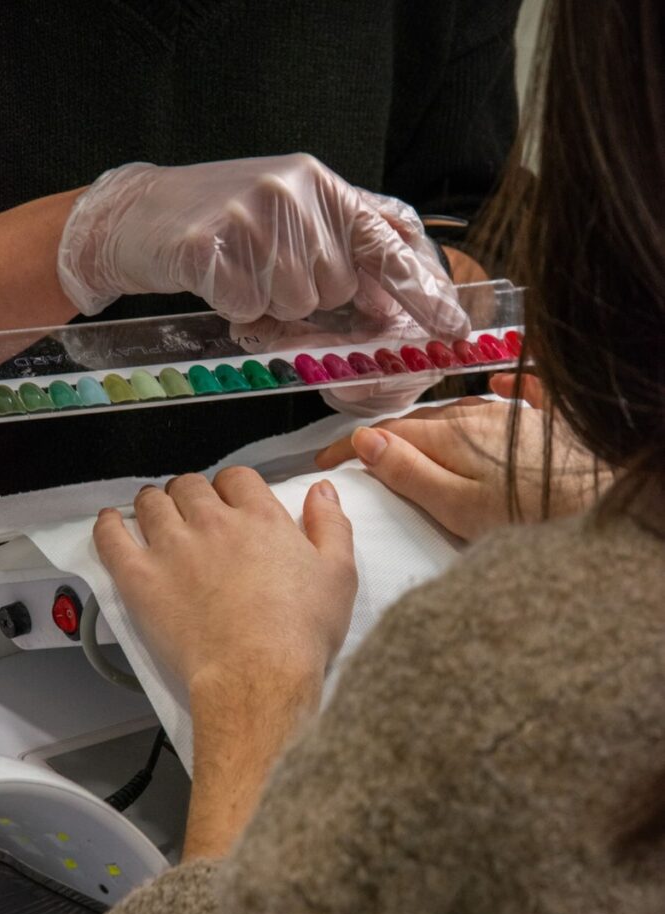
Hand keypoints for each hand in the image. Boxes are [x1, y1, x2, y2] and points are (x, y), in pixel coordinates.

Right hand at [58, 154, 467, 340]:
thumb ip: (341, 247)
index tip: (454, 329)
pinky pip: (248, 309)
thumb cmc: (222, 221)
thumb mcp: (291, 214)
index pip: (387, 241)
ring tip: (238, 269)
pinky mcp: (213, 245)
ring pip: (294, 304)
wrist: (137, 213)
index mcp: (320, 183)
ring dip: (267, 303)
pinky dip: (233, 307)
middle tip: (264, 268)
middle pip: (335, 288)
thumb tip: (385, 298)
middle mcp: (295, 191)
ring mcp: (253, 215)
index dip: (421, 289)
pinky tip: (214, 278)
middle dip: (304, 295)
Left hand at [95, 470, 356, 858]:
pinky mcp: (141, 579)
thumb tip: (322, 491)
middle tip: (193, 513)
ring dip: (154, 504)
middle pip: (191, 486)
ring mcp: (173, 548)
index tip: (230, 502)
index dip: (232, 487)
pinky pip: (112, 538)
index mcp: (261, 518)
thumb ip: (331, 525)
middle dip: (191, 494)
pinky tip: (112, 524)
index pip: (237, 478)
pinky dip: (109, 526)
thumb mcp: (339, 574)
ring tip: (156, 516)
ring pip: (151, 503)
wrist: (258, 679)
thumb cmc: (300, 635)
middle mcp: (213, 523)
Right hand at [316, 398, 610, 539]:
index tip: (324, 460)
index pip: (386, 434)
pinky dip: (501, 391)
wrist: (602, 505)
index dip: (350, 446)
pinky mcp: (546, 423)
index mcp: (450, 436)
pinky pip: (519, 395)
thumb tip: (366, 440)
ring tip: (410, 442)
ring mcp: (512, 416)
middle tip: (358, 458)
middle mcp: (478, 416)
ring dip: (430, 426)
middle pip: (420, 422)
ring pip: (459, 413)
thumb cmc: (530, 515)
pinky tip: (500, 384)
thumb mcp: (456, 504)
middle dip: (386, 437)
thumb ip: (408, 471)